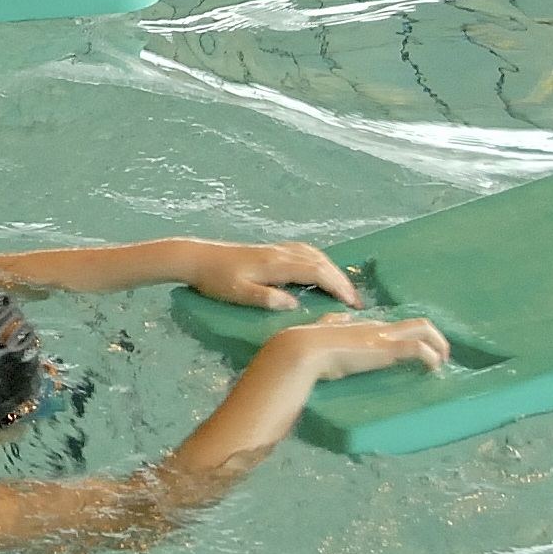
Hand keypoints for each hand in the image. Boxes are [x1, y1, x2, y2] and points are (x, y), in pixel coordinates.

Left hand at [179, 239, 358, 310]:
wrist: (196, 258)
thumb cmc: (215, 280)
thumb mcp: (237, 293)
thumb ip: (265, 298)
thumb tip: (293, 304)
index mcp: (275, 264)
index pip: (316, 272)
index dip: (337, 286)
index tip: (353, 303)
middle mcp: (280, 253)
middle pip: (320, 261)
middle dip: (341, 280)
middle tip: (357, 301)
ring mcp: (275, 249)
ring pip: (314, 254)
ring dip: (332, 269)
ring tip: (344, 289)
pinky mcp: (269, 250)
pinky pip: (303, 251)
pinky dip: (319, 260)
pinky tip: (320, 269)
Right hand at [268, 316, 450, 379]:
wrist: (305, 349)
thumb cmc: (310, 345)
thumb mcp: (323, 330)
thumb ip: (332, 323)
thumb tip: (338, 318)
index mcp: (365, 325)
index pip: (397, 326)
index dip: (412, 338)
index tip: (419, 352)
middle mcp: (378, 327)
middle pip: (419, 324)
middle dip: (436, 338)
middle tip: (442, 356)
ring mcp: (384, 337)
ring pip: (424, 331)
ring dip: (439, 346)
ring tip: (443, 362)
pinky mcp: (387, 349)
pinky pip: (419, 350)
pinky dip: (431, 357)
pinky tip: (434, 368)